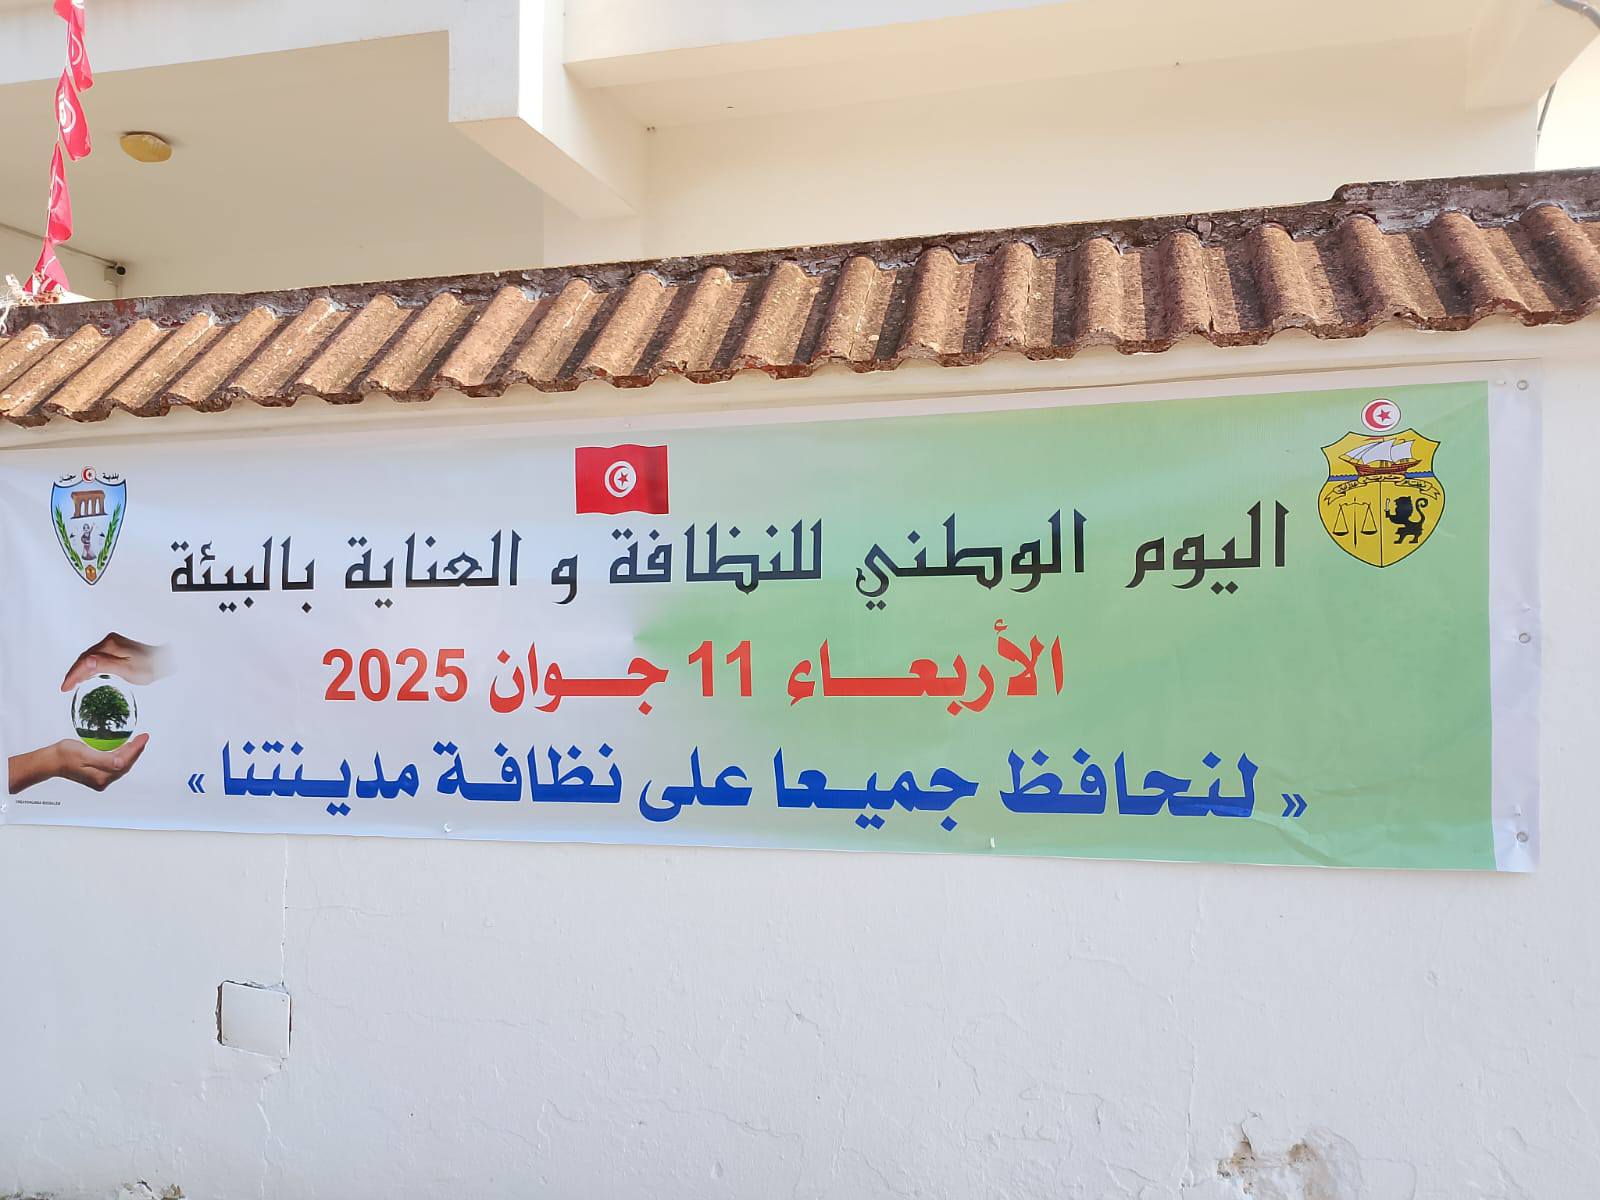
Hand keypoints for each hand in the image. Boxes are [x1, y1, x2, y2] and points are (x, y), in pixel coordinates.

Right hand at [9, 734, 149, 792]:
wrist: (51, 761)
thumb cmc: (64, 755)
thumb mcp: (84, 754)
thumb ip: (104, 760)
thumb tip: (121, 763)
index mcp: (101, 776)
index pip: (125, 761)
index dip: (136, 748)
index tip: (144, 737)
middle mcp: (102, 780)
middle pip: (125, 764)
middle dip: (136, 750)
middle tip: (143, 737)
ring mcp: (100, 779)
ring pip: (121, 765)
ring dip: (130, 753)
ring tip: (137, 742)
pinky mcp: (97, 776)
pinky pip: (114, 765)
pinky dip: (121, 756)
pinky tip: (123, 749)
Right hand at [60, 633, 169, 691]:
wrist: (164, 661)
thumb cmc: (150, 667)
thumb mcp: (128, 670)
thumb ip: (106, 665)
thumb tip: (87, 661)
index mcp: (110, 646)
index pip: (84, 661)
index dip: (73, 675)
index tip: (65, 687)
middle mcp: (109, 642)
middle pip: (85, 658)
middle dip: (74, 673)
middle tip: (66, 687)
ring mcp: (113, 643)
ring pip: (90, 657)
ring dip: (81, 669)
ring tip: (73, 683)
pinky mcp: (117, 647)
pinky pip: (97, 656)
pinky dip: (90, 666)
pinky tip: (87, 674)